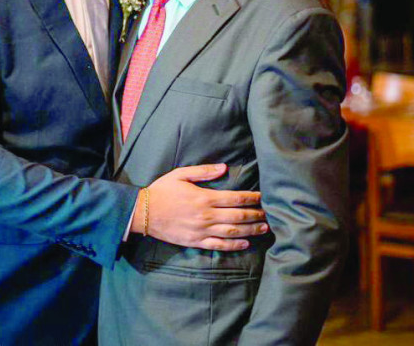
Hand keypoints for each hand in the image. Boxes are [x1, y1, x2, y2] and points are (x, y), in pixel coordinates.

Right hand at [130, 164, 267, 250]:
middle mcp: (206, 216)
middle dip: (255, 215)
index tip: (263, 197)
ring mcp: (202, 231)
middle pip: (238, 216)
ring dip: (250, 230)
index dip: (252, 198)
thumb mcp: (180, 174)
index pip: (235, 198)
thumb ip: (203, 171)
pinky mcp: (196, 242)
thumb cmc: (162, 190)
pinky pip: (219, 245)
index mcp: (204, 198)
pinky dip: (234, 245)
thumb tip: (224, 168)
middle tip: (270, 214)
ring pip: (232, 232)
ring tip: (263, 229)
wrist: (143, 212)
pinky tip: (245, 243)